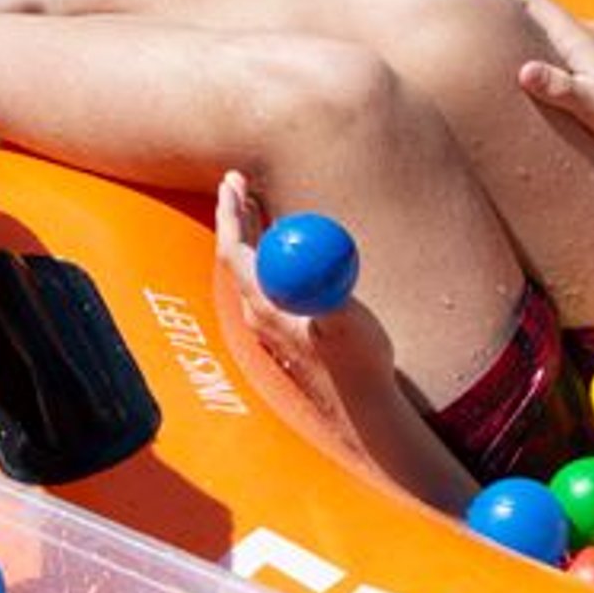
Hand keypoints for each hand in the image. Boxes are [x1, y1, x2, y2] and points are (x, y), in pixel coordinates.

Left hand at [211, 171, 402, 428]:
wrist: (362, 412)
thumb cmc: (357, 365)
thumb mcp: (346, 324)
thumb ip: (325, 294)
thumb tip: (307, 267)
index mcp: (267, 307)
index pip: (234, 251)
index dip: (231, 213)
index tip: (233, 181)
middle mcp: (259, 317)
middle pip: (237, 256)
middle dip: (238, 216)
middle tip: (240, 180)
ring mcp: (271, 327)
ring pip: (251, 270)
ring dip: (252, 234)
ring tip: (256, 206)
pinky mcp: (285, 334)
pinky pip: (267, 284)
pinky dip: (269, 256)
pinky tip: (281, 252)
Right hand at [500, 0, 593, 164]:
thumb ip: (562, 88)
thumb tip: (523, 71)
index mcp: (577, 40)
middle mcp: (579, 40)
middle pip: (531, 5)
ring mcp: (584, 55)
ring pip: (539, 25)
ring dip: (511, 14)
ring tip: (478, 11)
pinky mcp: (588, 73)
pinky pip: (546, 46)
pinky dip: (525, 39)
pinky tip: (516, 51)